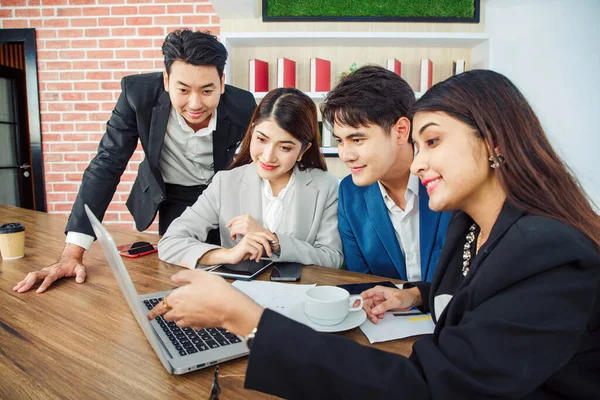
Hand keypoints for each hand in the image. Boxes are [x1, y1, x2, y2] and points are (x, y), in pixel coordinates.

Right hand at [13, 243, 86, 293]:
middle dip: (28, 283)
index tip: (38, 292)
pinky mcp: (42, 272)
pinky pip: (31, 276)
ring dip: (24, 281)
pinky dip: (24, 280)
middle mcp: (48, 270)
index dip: (44, 284)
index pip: (49, 278)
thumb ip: (81, 274)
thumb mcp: (81, 269)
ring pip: (31, 275)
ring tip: (16, 289)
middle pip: (36, 275)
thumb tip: (80, 281)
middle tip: (21, 290)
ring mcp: (44, 270)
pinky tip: (18, 286)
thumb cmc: (75, 265)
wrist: (70, 258)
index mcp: (57, 271)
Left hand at [147, 270, 263, 335]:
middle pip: (168, 316)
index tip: (149, 315)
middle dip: (168, 312)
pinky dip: (192, 321)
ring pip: (178, 321)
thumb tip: (174, 278)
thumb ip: (184, 275)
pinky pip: (191, 324)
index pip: (159, 307)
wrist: (230, 307)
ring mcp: (189, 321)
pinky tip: (200, 313)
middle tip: (171, 307)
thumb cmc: (215, 291)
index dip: (153, 311)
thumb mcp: (199, 275)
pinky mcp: (199, 326)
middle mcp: (180, 312)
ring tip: (187, 309)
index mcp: (176, 298)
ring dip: (179, 317)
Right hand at [225, 232, 275, 262]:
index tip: (275, 244)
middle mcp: (250, 235)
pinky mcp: (245, 245)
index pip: (264, 234)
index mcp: (252, 234)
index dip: (271, 239)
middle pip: (264, 240)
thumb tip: (269, 246)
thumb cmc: (241, 253)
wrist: (231, 256)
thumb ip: (259, 245)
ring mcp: (247, 239)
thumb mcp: (252, 248)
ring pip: (260, 247)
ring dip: (259, 255)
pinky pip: (255, 251)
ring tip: (256, 258)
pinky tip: (251, 257)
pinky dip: (255, 256)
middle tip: (269, 254)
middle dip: (268, 249)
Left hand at [226, 214, 269, 239]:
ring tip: (234, 236)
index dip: (230, 222)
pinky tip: (234, 237)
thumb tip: (237, 224)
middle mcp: (246, 219)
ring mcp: (246, 223)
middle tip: (233, 234)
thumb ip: (244, 222)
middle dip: (232, 229)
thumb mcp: (251, 224)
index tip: (228, 225)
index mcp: (247, 216)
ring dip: (232, 233)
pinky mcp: (245, 229)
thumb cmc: (258, 231)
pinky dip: (232, 235)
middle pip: (233, 223)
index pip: (235, 218)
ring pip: (233, 227)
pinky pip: (234, 231)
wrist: (264, 235)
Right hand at [361, 286, 421, 323]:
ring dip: (372, 315)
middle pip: (366, 304)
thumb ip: (384, 306)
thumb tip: (374, 310)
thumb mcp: (395, 301)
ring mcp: (379, 302)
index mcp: (378, 291)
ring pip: (370, 309)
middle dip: (368, 312)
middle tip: (373, 317)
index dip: (359, 301)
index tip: (357, 308)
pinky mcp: (381, 307)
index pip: (364, 295)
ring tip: (378, 318)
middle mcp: (377, 296)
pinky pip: (375, 312)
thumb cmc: (405, 296)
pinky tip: (381, 316)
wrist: (412, 300)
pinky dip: (376, 316)